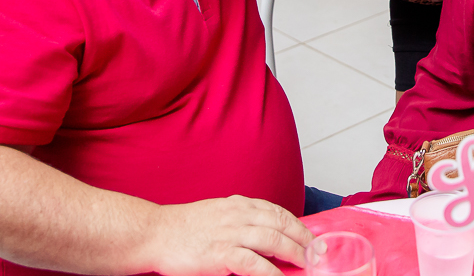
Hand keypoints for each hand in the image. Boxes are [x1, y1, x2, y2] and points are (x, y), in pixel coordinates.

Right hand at [142, 196, 312, 275]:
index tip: (311, 237)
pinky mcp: (220, 254)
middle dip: (303, 238)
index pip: (277, 211)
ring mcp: (230, 234)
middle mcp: (238, 215)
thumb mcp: (217, 214)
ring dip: (295, 253)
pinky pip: (254, 263)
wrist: (155, 233)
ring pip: (273, 240)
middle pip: (280, 224)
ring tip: (307, 264)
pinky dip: (271, 271)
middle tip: (319, 252)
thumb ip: (240, 221)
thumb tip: (265, 234)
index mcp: (238, 205)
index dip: (297, 224)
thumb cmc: (184, 227)